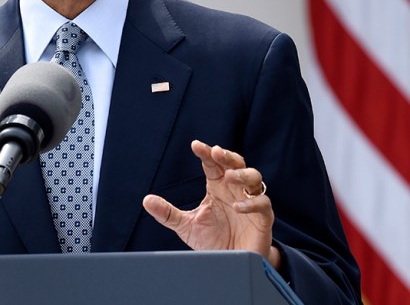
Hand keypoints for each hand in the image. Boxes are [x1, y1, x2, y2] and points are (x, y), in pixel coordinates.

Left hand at [142, 140, 279, 267]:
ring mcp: (250, 202)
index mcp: (217, 187)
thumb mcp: (186, 226)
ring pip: (254, 178)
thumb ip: (167, 213)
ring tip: (230, 177)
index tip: (195, 145)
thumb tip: (146, 200)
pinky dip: (252, 202)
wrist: (230, 264)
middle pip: (236, 163)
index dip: (206, 153)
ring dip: (243, 174)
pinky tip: (238, 206)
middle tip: (217, 152)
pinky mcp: (262, 218)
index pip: (213, 164)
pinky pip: (263, 204)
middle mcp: (234, 190)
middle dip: (228, 156)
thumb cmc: (212, 240)